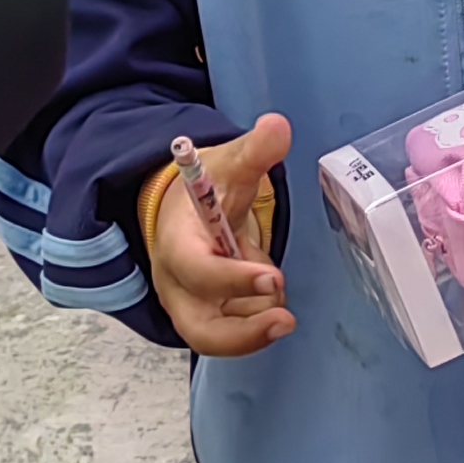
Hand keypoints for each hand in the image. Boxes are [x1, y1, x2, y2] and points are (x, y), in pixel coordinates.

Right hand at [150, 114, 296, 357]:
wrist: (186, 209)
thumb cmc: (205, 189)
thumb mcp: (229, 163)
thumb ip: (254, 151)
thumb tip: (277, 127)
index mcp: (176, 243)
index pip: (196, 270)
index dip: (232, 279)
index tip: (273, 276)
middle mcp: (178, 284)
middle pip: (201, 330)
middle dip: (243, 334)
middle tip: (287, 320)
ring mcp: (193, 305)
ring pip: (222, 336)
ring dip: (258, 320)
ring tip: (278, 290)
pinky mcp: (211, 316)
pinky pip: (238, 329)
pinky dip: (260, 316)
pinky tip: (269, 291)